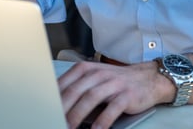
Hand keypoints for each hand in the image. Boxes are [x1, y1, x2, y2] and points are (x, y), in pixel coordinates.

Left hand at [57, 60, 173, 128]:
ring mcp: (113, 83)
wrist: (149, 78)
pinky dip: (102, 121)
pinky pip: (112, 109)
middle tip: (52, 121)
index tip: (43, 111)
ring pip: (90, 98)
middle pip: (74, 91)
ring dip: (77, 115)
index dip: (52, 98)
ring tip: (68, 128)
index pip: (64, 83)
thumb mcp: (95, 78)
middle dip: (61, 109)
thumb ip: (77, 88)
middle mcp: (98, 74)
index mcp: (86, 69)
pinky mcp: (126, 95)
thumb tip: (56, 107)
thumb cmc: (117, 81)